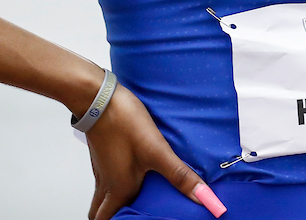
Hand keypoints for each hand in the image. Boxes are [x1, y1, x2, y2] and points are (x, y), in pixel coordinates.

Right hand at [83, 83, 221, 219]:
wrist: (99, 97)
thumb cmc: (124, 124)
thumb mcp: (157, 151)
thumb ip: (180, 175)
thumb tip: (205, 198)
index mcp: (118, 189)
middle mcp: (106, 183)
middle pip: (100, 212)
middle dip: (112, 218)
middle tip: (129, 216)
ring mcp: (102, 168)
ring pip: (102, 196)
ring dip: (112, 202)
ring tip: (134, 199)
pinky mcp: (102, 154)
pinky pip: (105, 178)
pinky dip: (114, 184)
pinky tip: (132, 173)